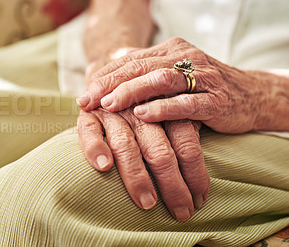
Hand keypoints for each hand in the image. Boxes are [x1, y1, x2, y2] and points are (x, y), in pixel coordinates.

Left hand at [77, 37, 265, 132]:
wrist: (251, 95)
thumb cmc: (202, 88)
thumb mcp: (172, 76)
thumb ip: (144, 75)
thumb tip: (105, 80)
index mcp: (171, 50)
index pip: (130, 60)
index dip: (104, 77)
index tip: (83, 96)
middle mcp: (185, 58)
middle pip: (141, 67)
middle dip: (110, 84)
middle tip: (87, 100)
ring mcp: (202, 77)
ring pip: (161, 80)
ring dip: (132, 92)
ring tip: (109, 105)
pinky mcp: (216, 99)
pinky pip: (186, 103)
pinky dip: (163, 108)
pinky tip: (143, 114)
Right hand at [78, 108, 208, 220]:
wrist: (111, 76)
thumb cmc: (146, 104)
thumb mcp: (169, 112)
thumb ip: (185, 132)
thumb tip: (201, 179)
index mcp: (166, 109)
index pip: (186, 144)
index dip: (195, 174)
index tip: (200, 201)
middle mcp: (140, 110)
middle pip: (160, 151)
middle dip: (172, 185)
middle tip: (182, 212)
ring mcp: (113, 112)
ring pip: (126, 146)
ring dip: (137, 176)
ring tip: (148, 203)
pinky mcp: (88, 114)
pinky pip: (89, 132)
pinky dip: (96, 148)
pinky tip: (104, 167)